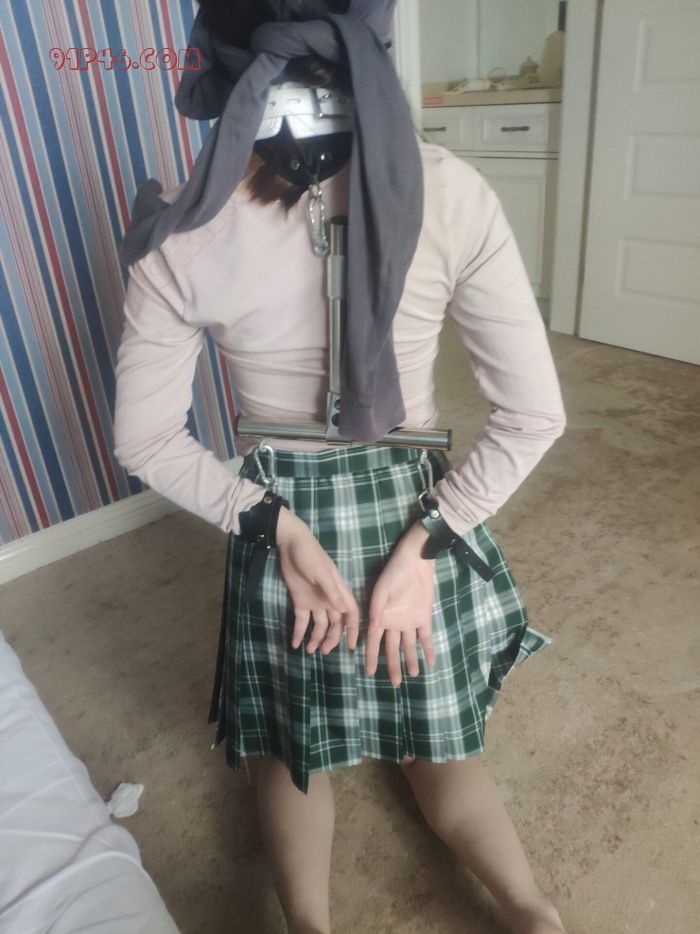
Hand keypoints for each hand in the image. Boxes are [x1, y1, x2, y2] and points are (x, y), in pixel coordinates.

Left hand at [276, 507, 359, 654]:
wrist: (290, 544)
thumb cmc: (311, 556)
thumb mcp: (322, 573)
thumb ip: (332, 592)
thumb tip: (344, 611)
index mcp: (338, 592)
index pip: (351, 614)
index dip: (353, 629)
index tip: (352, 646)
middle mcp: (328, 600)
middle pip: (334, 624)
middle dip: (331, 639)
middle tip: (324, 651)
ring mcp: (314, 601)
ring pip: (318, 625)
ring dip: (316, 638)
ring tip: (309, 651)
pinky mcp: (300, 601)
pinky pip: (301, 621)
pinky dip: (298, 632)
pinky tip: (295, 643)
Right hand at [365, 520, 436, 686]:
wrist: (415, 562)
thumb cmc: (393, 574)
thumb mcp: (381, 592)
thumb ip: (376, 612)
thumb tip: (371, 632)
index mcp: (380, 617)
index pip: (373, 642)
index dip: (371, 657)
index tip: (369, 673)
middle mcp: (393, 623)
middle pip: (392, 648)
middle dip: (392, 665)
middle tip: (394, 683)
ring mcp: (409, 621)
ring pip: (408, 646)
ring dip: (410, 660)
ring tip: (412, 675)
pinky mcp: (424, 617)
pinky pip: (425, 637)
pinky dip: (428, 649)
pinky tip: (430, 663)